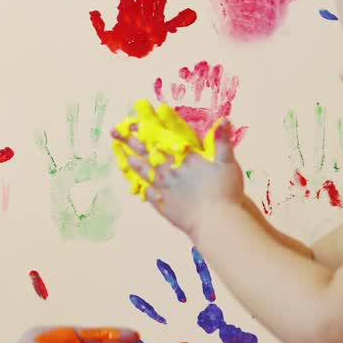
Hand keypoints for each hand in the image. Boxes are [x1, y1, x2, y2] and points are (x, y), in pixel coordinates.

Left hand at [113, 120, 244, 234]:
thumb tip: (223, 120)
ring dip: (132, 162)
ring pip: (144, 172)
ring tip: (122, 154)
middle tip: (115, 133)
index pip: (162, 139)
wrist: (215, 222)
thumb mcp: (227, 163)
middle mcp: (170, 171)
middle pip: (147, 153)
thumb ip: (223, 141)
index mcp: (184, 158)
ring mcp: (164, 189)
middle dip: (130, 141)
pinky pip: (148, 193)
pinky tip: (136, 185)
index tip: (134, 120)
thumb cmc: (224, 192)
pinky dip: (141, 187)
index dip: (148, 129)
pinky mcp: (163, 205)